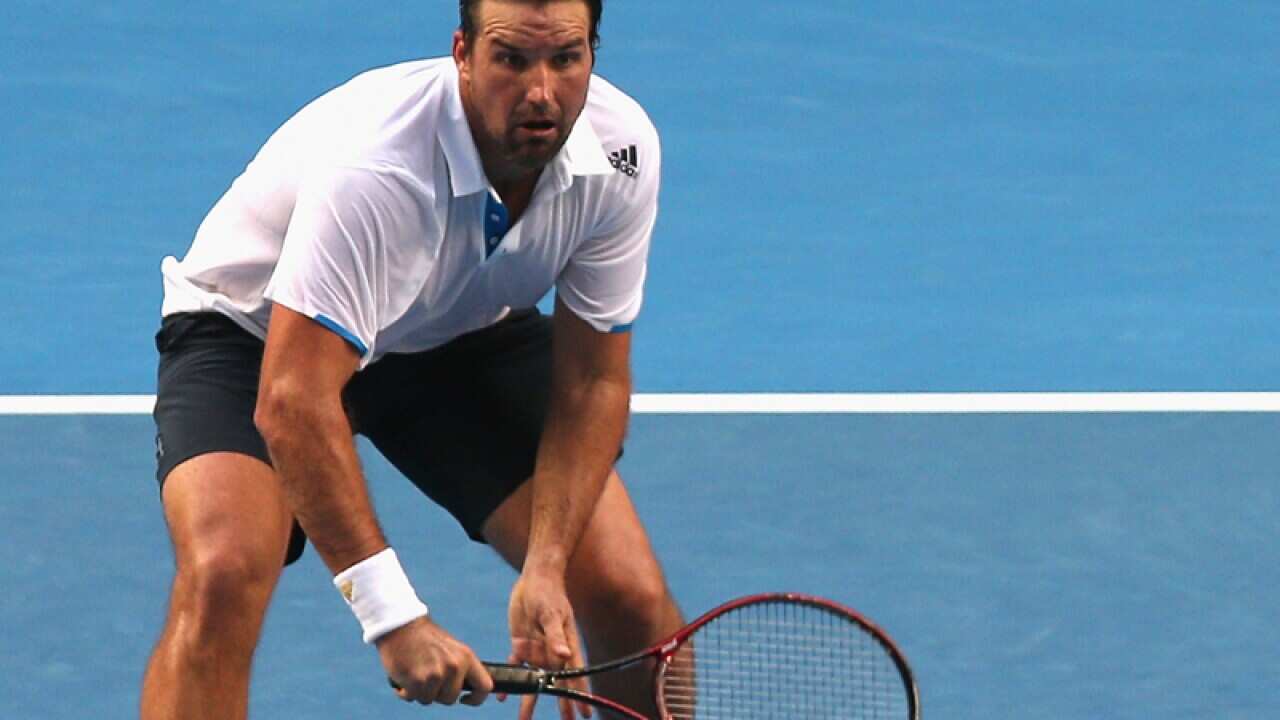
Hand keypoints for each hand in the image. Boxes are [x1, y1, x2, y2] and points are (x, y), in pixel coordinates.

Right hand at [377, 616, 492, 705]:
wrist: (400, 625)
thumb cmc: (424, 638)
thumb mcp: (451, 649)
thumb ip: (460, 668)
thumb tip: (466, 689)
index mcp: (466, 657)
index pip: (484, 686)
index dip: (476, 698)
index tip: (465, 699)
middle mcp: (454, 667)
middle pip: (450, 698)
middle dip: (438, 693)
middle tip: (427, 678)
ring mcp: (436, 675)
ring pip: (430, 699)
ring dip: (421, 691)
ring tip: (415, 673)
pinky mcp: (417, 681)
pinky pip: (413, 698)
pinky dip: (406, 692)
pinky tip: (404, 677)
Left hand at [507, 570, 592, 719]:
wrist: (535, 578)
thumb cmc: (548, 593)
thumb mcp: (551, 613)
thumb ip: (555, 636)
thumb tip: (563, 656)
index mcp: (565, 646)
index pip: (574, 676)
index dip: (579, 695)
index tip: (583, 713)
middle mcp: (553, 652)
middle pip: (556, 683)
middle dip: (561, 704)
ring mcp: (537, 649)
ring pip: (533, 680)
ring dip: (529, 699)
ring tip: (524, 719)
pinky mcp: (522, 644)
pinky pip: (516, 666)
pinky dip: (510, 679)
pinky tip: (503, 696)